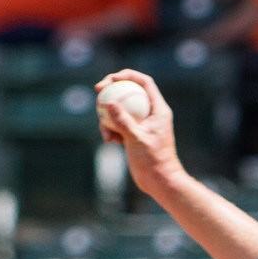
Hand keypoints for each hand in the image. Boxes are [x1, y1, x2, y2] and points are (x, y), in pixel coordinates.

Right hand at [94, 70, 182, 197]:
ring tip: (107, 135)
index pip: (144, 82)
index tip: (110, 79)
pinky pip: (119, 124)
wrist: (159, 182)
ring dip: (108, 117)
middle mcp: (151, 113)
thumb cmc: (154, 162)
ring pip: (121, 109)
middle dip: (112, 91)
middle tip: (98, 92)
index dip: (127, 76)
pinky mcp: (135, 134)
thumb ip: (123, 121)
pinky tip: (110, 141)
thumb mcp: (136, 140)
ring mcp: (142, 123)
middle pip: (130, 91)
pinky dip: (111, 130)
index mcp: (158, 109)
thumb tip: (109, 102)